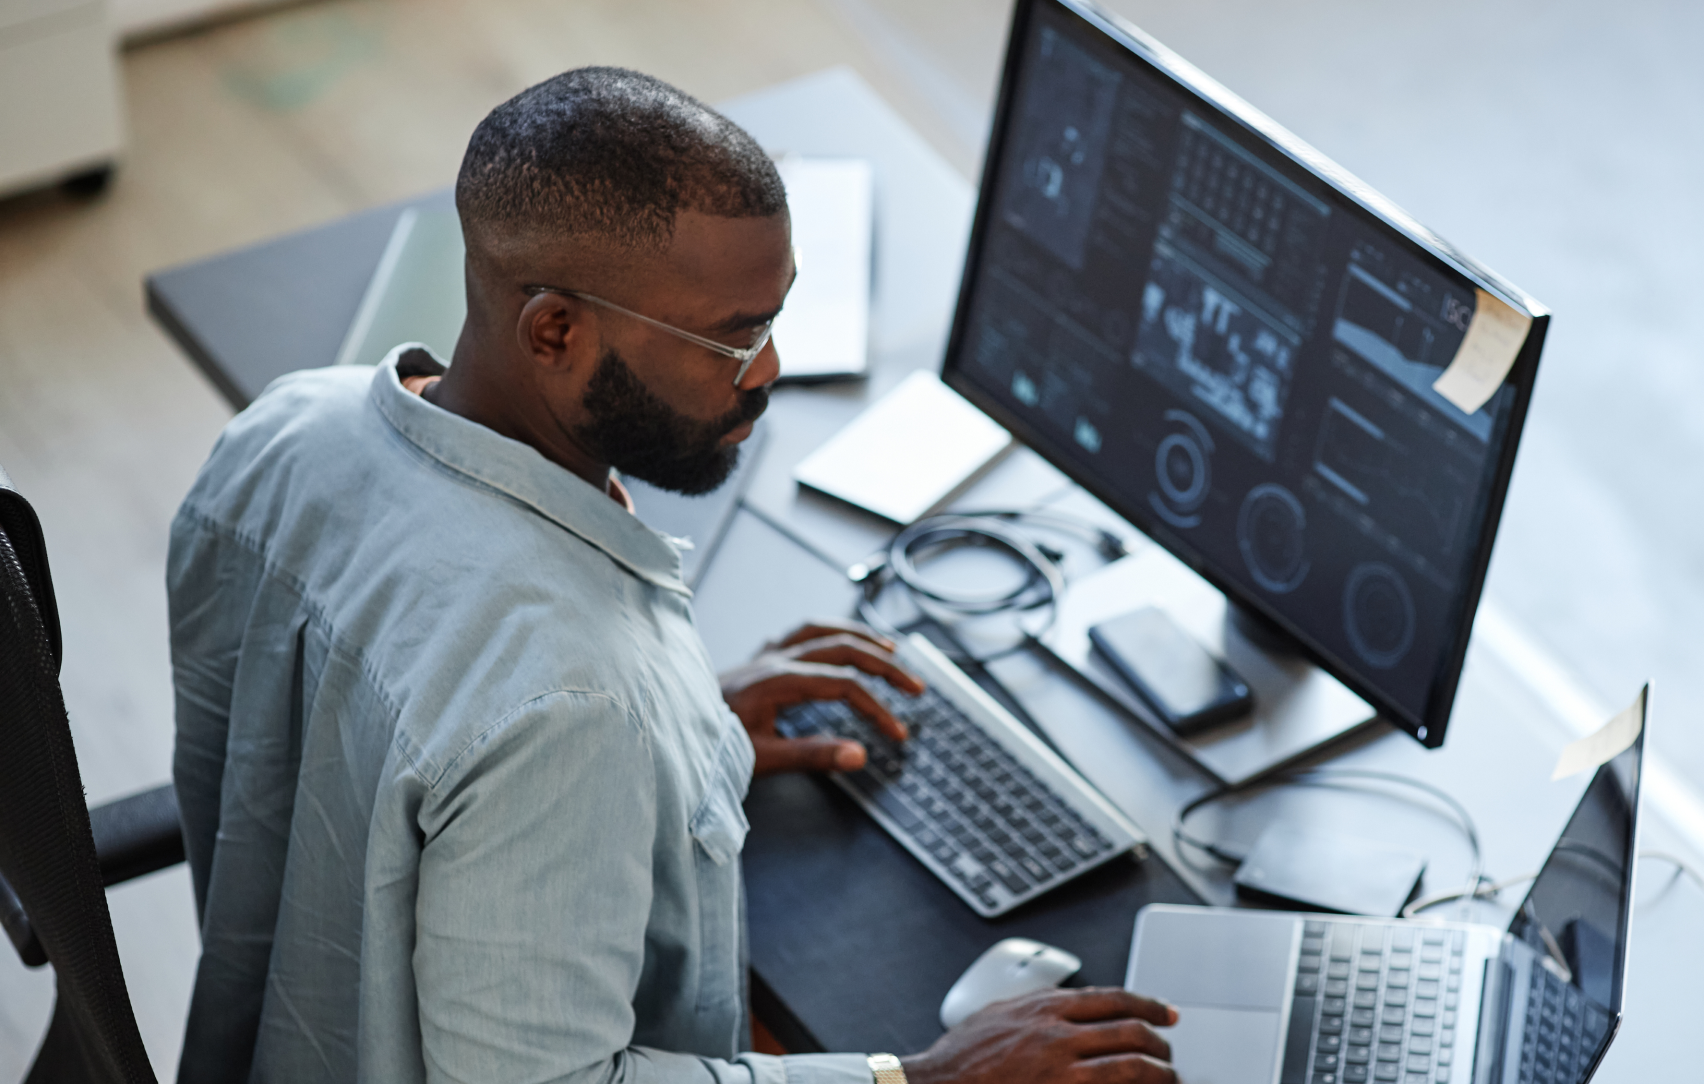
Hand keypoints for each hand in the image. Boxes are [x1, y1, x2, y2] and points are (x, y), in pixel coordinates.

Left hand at [720, 619, 924, 775]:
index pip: (844, 686)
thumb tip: (860, 756)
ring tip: (890, 648)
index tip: (897, 733)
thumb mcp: (761, 758)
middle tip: (915, 686)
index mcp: (777, 681)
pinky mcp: (756, 659)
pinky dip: (827, 633)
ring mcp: (763, 655)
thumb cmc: (708, 746)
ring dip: (860, 637)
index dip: (877, 708)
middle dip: (885, 665)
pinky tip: (838, 641)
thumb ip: (812, 756)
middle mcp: (772, 659)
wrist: (667, 728)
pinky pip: (799, 633)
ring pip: (821, 630)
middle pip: (842, 648)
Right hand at [899, 988, 1178, 1083]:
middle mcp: (1058, 1035)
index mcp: (1045, 1007)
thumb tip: (1074, 1003)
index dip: (1149, 1005)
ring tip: (1168, 1079)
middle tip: (1169, 1053)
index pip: (1114, 998)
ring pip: (1132, 1066)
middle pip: (1131, 1031)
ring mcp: (1062, 1072)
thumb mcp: (1001, 1013)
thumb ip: (1039, 1006)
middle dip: (1160, 1043)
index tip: (1167, 1013)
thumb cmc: (963, 1056)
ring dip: (1159, 1073)